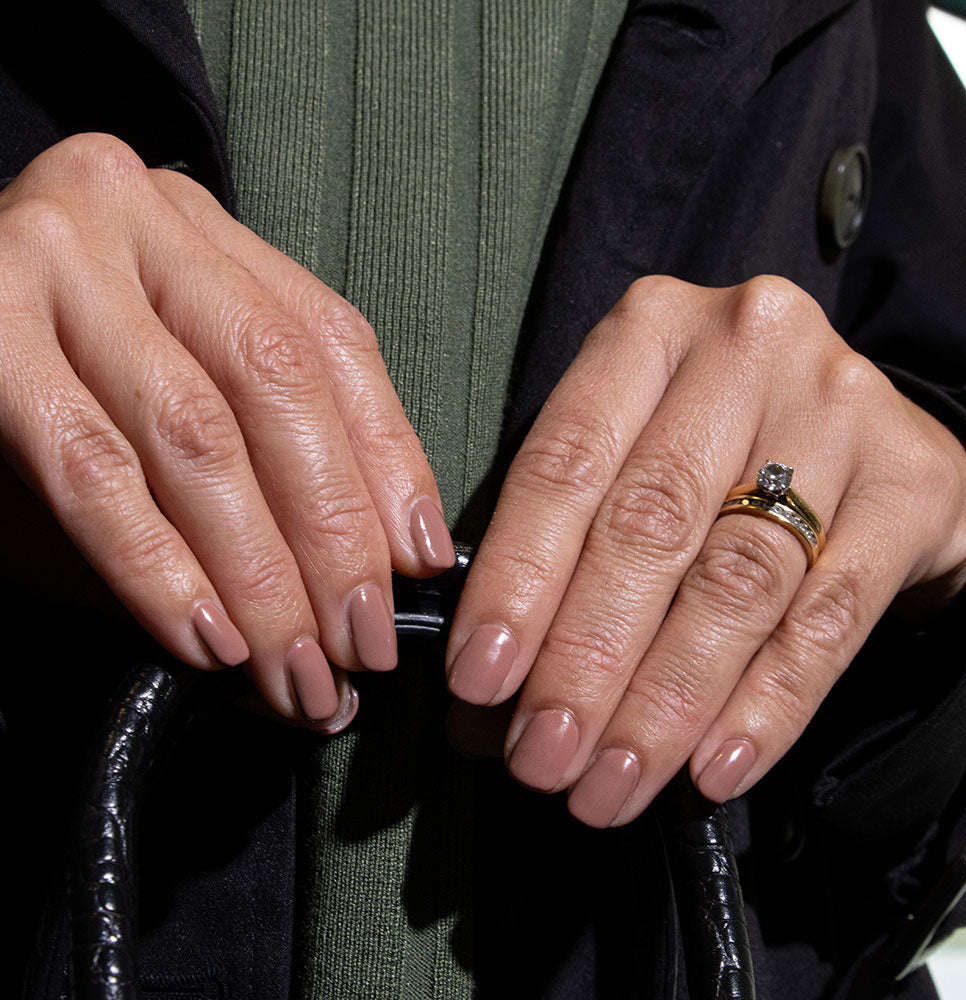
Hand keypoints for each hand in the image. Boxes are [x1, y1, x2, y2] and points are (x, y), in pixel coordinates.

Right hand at [0, 134, 453, 729]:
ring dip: (259, 572)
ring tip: (293, 667)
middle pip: (276, 384)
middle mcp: (137, 217)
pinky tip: (206, 639)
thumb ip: (260, 467)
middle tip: (361, 645)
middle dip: (332, 532)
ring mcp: (52, 258)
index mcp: (204, 233)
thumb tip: (355, 586)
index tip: (420, 559)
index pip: (331, 342)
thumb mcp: (164, 389)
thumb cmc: (46, 372)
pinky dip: (158, 566)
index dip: (389, 457)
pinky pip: (91, 469)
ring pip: (196, 433)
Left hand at [445, 275, 965, 824]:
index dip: (516, 580)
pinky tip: (712, 767)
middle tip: (540, 756)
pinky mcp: (912, 484)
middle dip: (583, 660)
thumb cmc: (717, 448)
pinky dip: (765, 705)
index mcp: (649, 331)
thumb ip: (560, 548)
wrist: (867, 435)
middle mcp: (744, 349)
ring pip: (733, 581)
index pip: (565, 465)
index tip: (479, 681)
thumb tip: (484, 685)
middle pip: (647, 527)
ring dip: (661, 702)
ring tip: (610, 781)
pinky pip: (828, 618)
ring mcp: (838, 409)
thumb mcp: (631, 453)